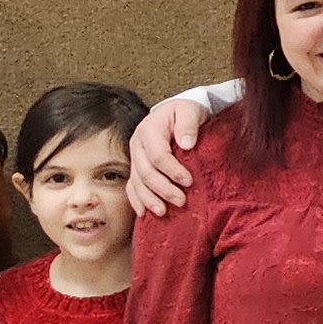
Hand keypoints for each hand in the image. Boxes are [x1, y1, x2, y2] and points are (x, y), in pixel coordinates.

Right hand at [124, 95, 207, 220]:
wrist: (176, 113)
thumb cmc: (185, 112)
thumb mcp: (190, 110)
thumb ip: (188, 124)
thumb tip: (187, 144)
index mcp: (150, 129)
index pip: (158, 155)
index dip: (172, 170)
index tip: (189, 181)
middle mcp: (138, 144)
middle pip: (146, 172)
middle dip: (163, 189)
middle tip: (181, 201)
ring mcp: (135, 157)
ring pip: (137, 182)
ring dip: (149, 199)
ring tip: (163, 212)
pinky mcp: (136, 167)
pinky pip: (132, 186)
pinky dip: (137, 200)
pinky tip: (143, 213)